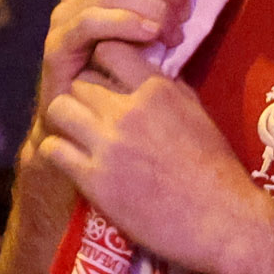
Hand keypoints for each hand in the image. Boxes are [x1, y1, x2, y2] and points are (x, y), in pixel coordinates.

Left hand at [31, 65, 272, 273]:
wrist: (221, 222)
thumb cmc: (216, 170)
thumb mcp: (197, 114)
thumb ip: (166, 89)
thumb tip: (143, 70)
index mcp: (157, 90)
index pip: (108, 51)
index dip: (103, 65)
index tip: (107, 81)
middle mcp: (128, 111)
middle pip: (79, 81)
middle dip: (84, 95)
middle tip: (91, 114)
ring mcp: (108, 145)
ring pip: (58, 109)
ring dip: (66, 120)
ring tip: (77, 135)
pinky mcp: (93, 180)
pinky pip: (52, 148)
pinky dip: (58, 151)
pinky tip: (72, 160)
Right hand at [38, 0, 197, 103]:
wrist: (91, 118)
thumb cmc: (131, 69)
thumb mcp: (157, 23)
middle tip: (185, 15)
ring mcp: (66, 13)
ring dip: (156, 9)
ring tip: (173, 35)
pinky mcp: (58, 43)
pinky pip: (92, 20)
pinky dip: (128, 24)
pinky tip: (151, 37)